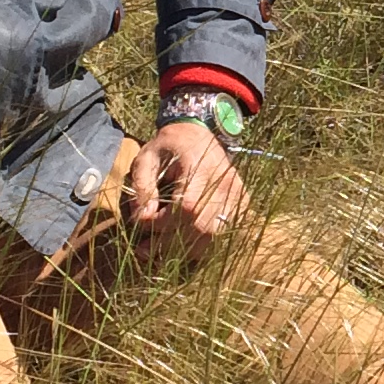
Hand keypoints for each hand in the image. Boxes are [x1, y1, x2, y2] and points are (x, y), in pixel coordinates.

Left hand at [126, 118, 243, 248]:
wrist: (198, 132)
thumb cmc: (169, 145)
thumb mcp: (146, 158)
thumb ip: (142, 187)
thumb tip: (142, 218)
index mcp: (199, 168)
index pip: (185, 208)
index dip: (162, 223)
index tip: (141, 224)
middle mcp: (223, 183)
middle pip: (202, 227)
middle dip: (171, 242)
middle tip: (144, 249)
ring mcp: (236, 193)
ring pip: (215, 235)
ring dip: (187, 248)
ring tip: (162, 251)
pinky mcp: (242, 201)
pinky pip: (224, 231)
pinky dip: (204, 242)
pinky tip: (184, 243)